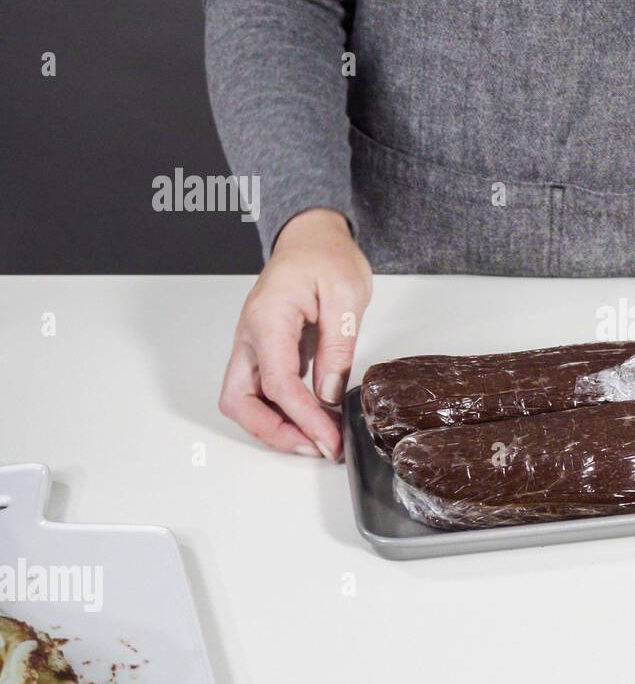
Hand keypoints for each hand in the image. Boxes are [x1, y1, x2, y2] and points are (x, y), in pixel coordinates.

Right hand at [218, 209, 371, 458]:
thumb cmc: (326, 257)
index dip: (303, 418)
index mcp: (268, 318)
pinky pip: (261, 390)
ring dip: (274, 426)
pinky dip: (281, 411)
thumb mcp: (346, 296)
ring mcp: (253, 344)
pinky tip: (311, 419)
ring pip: (244, 399)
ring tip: (315, 439)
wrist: (312, 237)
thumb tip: (330, 395)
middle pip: (239, 400)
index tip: (329, 439)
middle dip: (273, 432)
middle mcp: (251, 335)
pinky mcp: (264, 351)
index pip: (277, 383)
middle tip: (314, 447)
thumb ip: (337, 347)